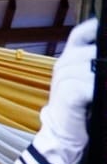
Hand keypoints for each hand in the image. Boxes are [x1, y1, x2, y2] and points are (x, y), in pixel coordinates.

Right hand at [37, 18, 97, 163]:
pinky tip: (97, 98)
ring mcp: (64, 78)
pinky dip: (98, 92)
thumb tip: (105, 54)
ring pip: (96, 67)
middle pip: (95, 50)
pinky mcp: (68, 93)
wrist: (61, 133)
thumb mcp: (84, 79)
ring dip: (103, 78)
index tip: (105, 39)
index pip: (83, 32)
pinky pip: (91, 85)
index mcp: (67, 58)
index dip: (96, 30)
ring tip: (101, 87)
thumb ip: (93, 62)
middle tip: (105, 75)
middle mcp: (64, 64)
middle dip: (105, 60)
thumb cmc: (77, 106)